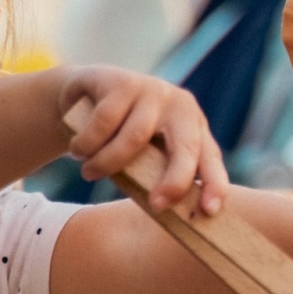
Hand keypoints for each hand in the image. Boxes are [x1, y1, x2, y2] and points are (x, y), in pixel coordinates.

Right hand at [60, 66, 228, 213]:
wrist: (90, 89)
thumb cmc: (122, 133)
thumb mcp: (146, 152)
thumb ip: (156, 173)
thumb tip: (163, 211)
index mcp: (194, 127)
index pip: (210, 159)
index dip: (214, 184)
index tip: (209, 211)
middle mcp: (181, 107)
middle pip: (185, 147)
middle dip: (174, 180)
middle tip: (155, 204)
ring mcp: (154, 91)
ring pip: (134, 139)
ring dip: (107, 163)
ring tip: (89, 173)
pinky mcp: (122, 82)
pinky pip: (103, 123)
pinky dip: (86, 144)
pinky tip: (78, 149)